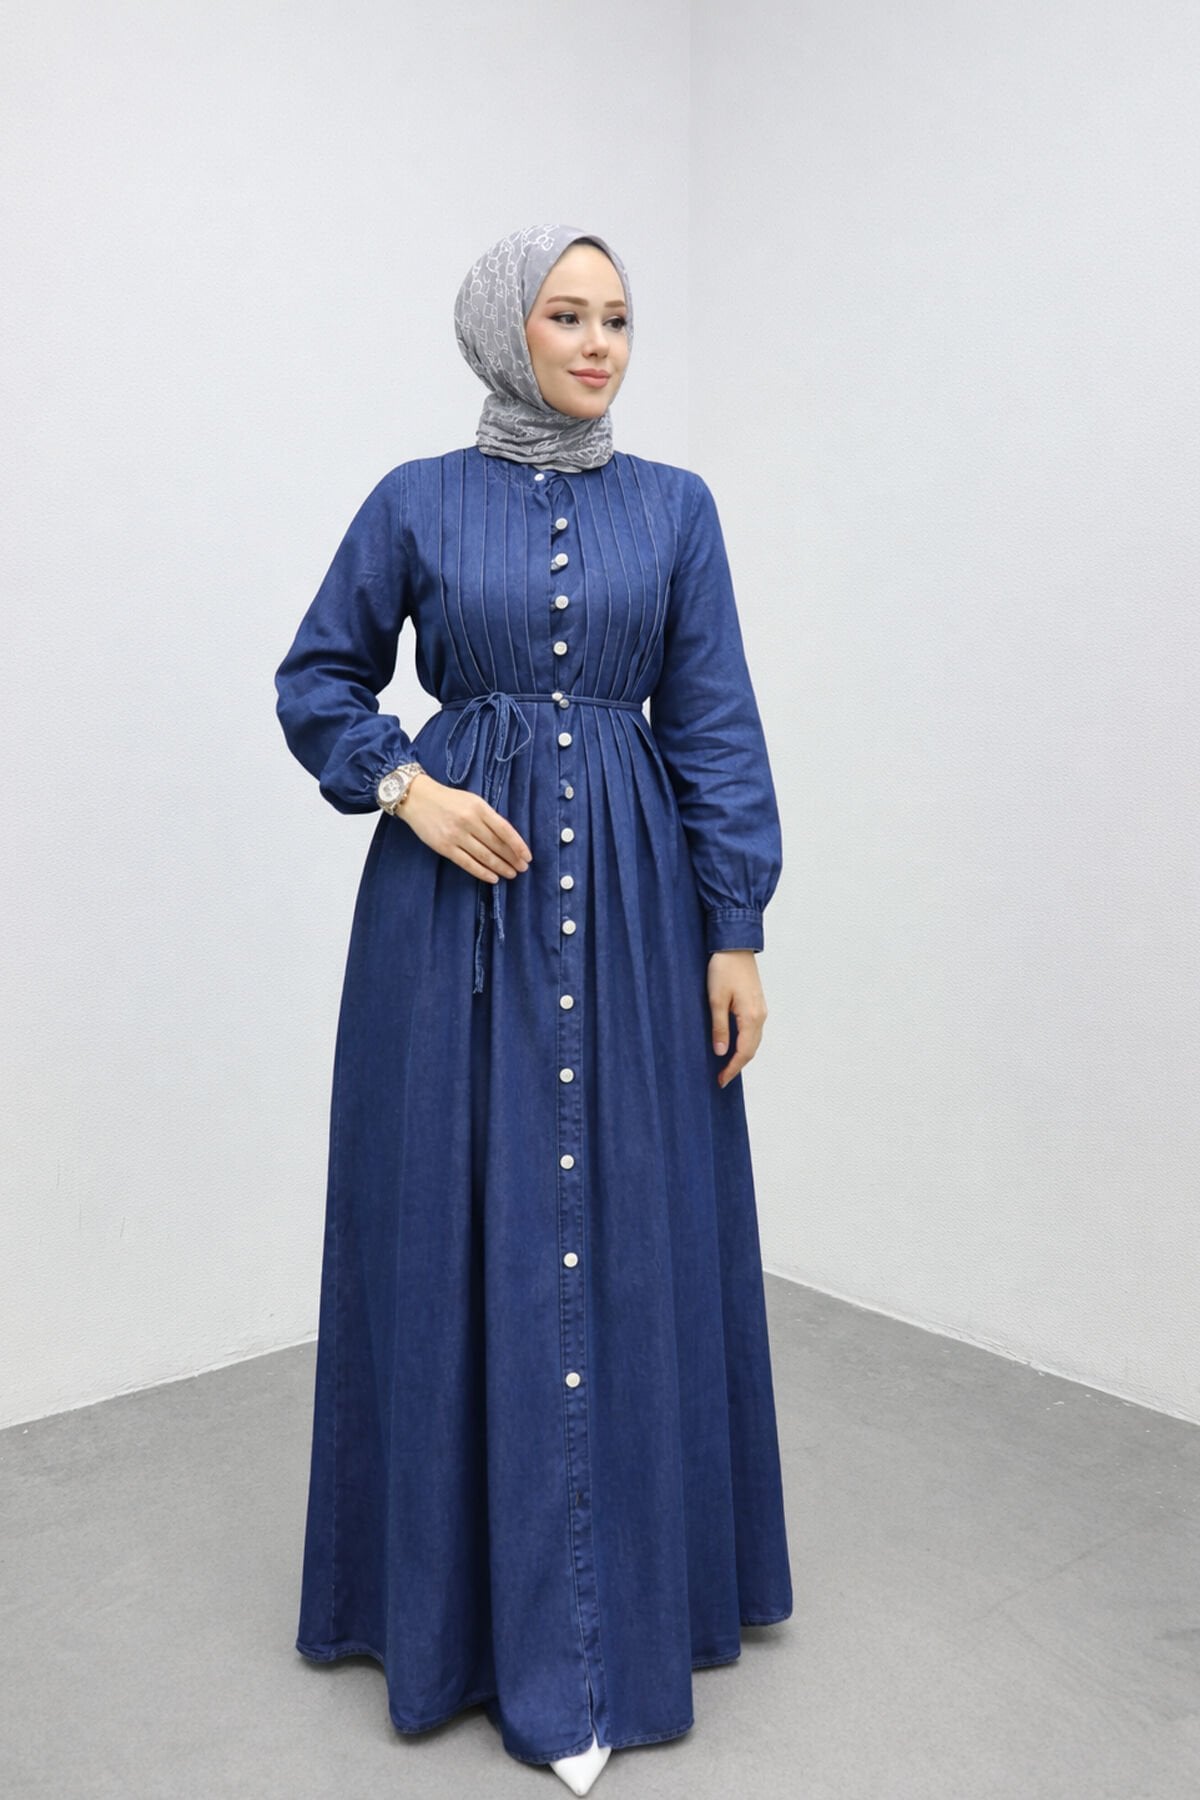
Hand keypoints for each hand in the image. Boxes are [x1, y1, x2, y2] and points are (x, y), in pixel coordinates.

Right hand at [395, 772, 531, 883]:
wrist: (417, 798)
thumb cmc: (449, 799)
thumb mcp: (472, 800)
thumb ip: (488, 817)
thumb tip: (507, 838)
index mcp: (479, 808)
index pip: (504, 830)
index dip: (518, 845)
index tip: (527, 856)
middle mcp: (469, 821)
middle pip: (496, 845)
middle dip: (512, 858)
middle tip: (523, 868)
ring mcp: (456, 835)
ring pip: (484, 856)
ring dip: (500, 867)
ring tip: (511, 874)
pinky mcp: (444, 847)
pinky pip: (467, 863)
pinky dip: (482, 872)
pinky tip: (493, 878)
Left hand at [707, 949, 766, 1087]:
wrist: (735, 945)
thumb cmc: (723, 969)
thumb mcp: (716, 999)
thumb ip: (719, 1027)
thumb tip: (721, 1052)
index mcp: (751, 1017)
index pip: (743, 1052)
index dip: (732, 1069)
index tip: (720, 1081)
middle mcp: (761, 1016)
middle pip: (751, 1050)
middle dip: (737, 1065)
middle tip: (721, 1078)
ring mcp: (761, 1010)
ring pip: (753, 1041)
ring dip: (741, 1055)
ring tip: (726, 1066)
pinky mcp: (757, 1004)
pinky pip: (753, 1031)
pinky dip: (744, 1042)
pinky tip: (733, 1044)